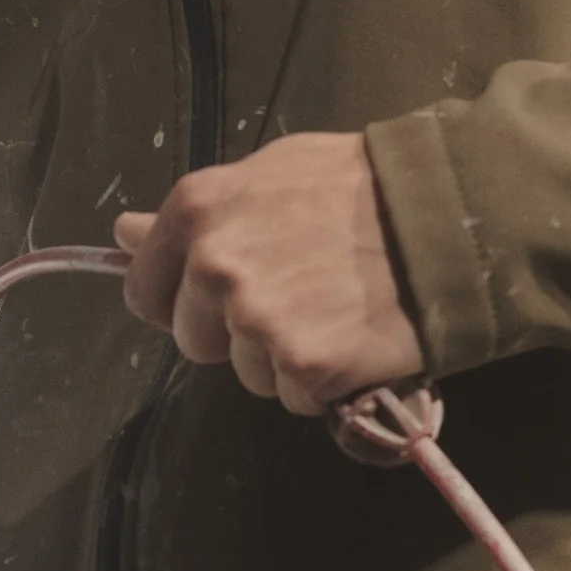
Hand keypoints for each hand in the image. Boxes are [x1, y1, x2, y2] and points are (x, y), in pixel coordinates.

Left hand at [114, 133, 425, 414]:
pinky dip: (325, 382)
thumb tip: (124, 235)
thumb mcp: (269, 175)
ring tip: (336, 311)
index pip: (144, 289)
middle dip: (236, 332)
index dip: (177, 301)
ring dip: (284, 357)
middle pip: (195, 340)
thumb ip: (197, 215)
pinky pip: (296, 396)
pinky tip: (356, 337)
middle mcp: (215, 268)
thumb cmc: (360, 184)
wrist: (446, 214)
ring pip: (247, 372)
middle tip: (298, 298)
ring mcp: (258, 321)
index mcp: (197, 212)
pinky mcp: (305, 366)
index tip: (214, 302)